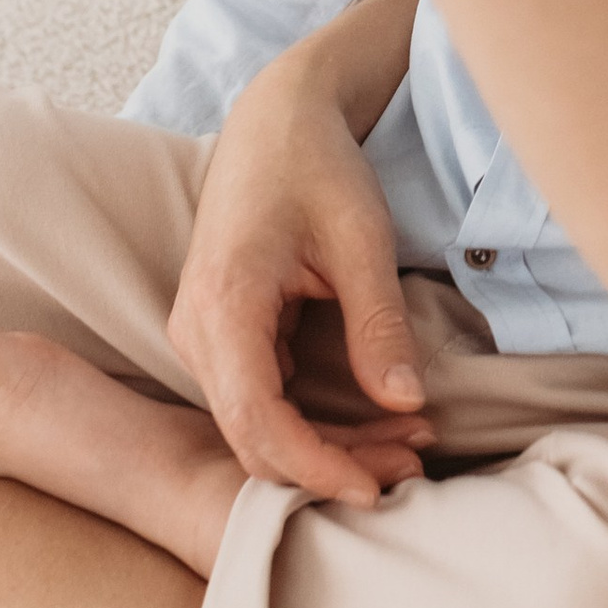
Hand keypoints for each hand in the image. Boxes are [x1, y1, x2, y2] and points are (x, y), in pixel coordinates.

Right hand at [167, 33, 436, 508]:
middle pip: (253, 438)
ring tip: (408, 446)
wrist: (276, 119)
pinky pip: (260, 400)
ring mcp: (202, 336)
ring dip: (327, 449)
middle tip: (412, 467)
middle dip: (330, 466)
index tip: (377, 488)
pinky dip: (314, 422)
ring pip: (257, 426)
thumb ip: (378, 325)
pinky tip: (377, 420)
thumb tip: (407, 404)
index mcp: (223, 305)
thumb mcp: (361, 240)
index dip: (315, 469)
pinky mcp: (221, 336)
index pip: (257, 422)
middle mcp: (196, 330)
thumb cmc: (316, 167)